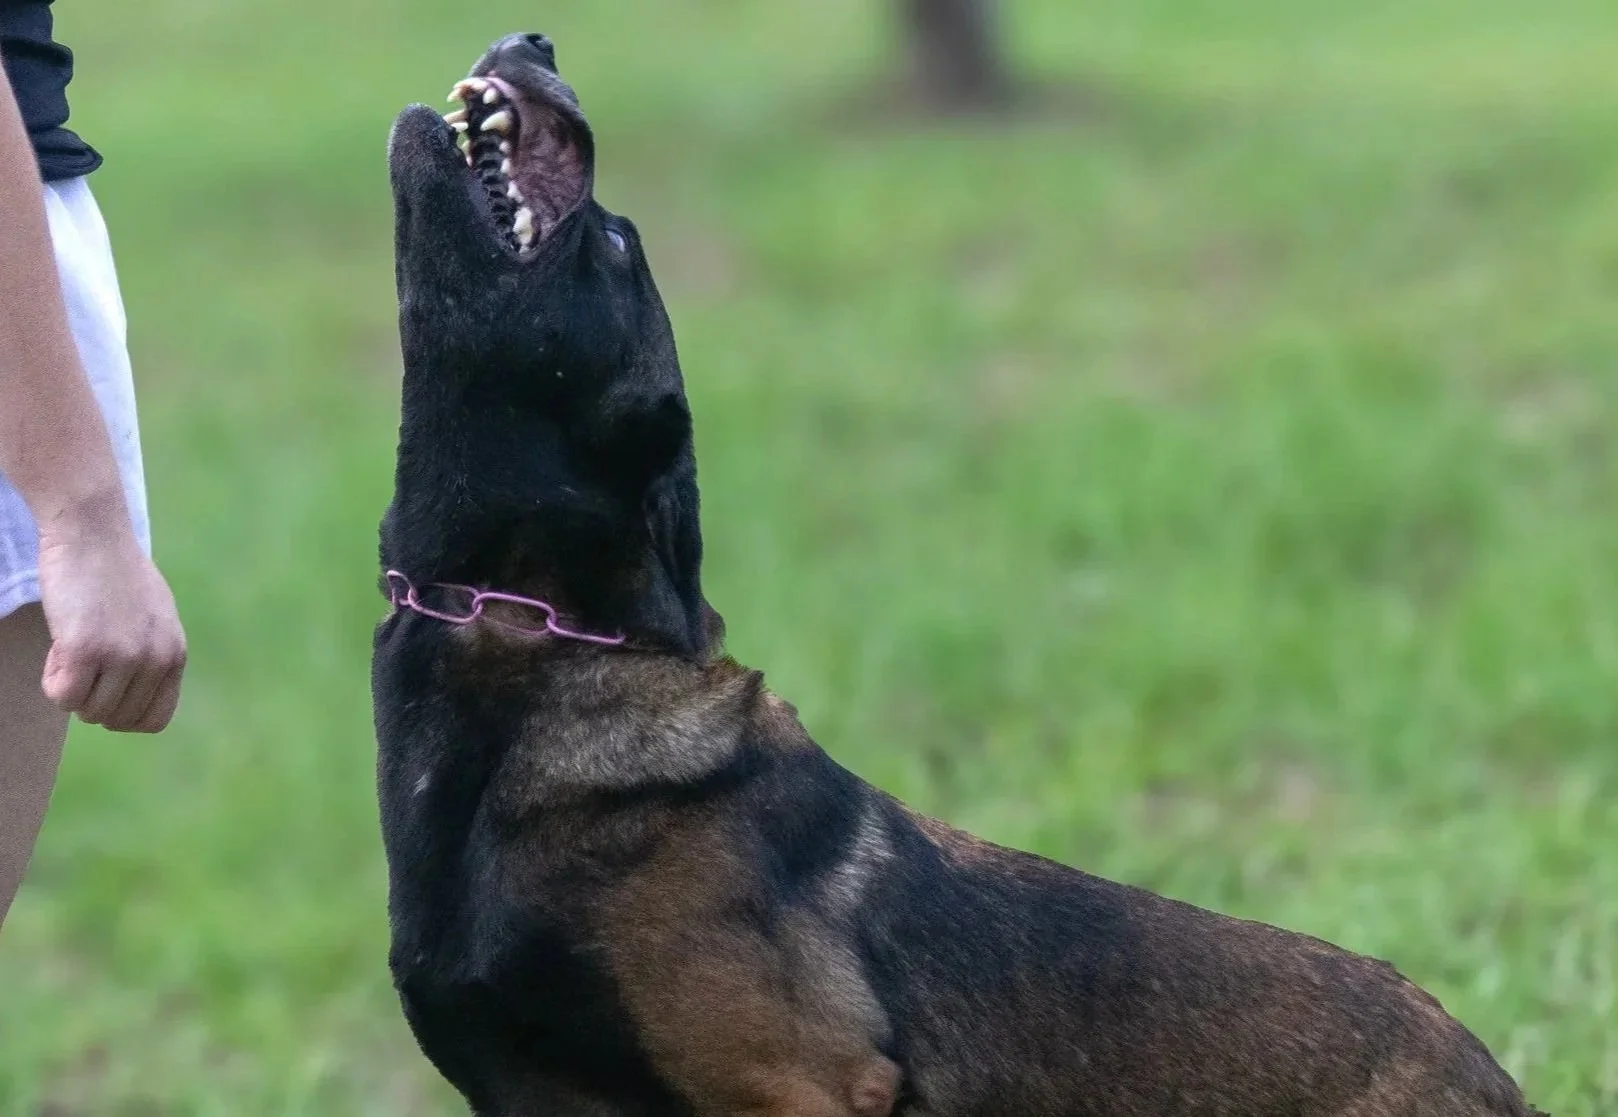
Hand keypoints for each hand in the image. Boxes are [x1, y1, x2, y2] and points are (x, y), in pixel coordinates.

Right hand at [34, 516, 186, 733]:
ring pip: (88, 711)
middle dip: (91, 697)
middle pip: (116, 719)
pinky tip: (58, 646)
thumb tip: (132, 699)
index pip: (154, 720)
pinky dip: (52, 680)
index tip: (104, 685)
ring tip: (71, 644)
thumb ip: (150, 656)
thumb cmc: (115, 572)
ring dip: (70, 686)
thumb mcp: (152, 618)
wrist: (92, 532)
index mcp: (174, 654)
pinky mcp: (87, 649)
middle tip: (82, 658)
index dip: (121, 712)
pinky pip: (63, 696)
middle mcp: (156, 659)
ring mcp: (124, 656)